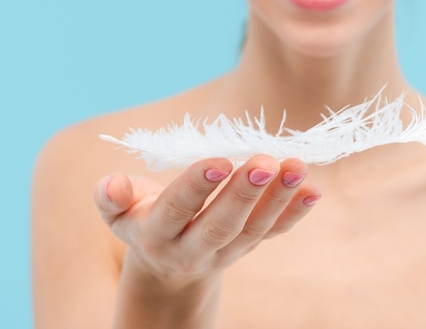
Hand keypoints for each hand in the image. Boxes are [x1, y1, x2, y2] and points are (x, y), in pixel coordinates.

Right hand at [93, 155, 320, 284]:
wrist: (167, 263)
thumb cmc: (143, 220)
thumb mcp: (119, 213)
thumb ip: (112, 198)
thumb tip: (112, 184)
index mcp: (156, 235)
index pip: (177, 211)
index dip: (196, 187)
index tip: (220, 161)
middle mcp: (192, 250)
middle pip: (221, 225)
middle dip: (244, 193)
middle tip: (265, 161)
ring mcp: (225, 252)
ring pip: (253, 230)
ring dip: (277, 198)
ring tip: (296, 166)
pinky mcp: (247, 247)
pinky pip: (273, 233)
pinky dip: (294, 213)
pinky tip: (313, 190)